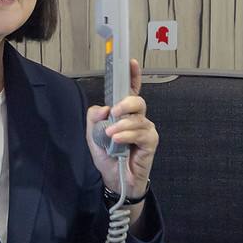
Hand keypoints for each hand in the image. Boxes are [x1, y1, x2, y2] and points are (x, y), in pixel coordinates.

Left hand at [85, 59, 158, 197]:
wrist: (115, 179)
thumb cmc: (107, 155)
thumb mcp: (92, 136)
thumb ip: (93, 119)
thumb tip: (103, 107)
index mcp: (123, 113)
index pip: (130, 91)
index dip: (132, 76)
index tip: (130, 62)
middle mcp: (137, 118)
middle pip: (137, 101)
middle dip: (126, 102)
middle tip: (114, 111)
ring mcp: (145, 129)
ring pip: (137, 118)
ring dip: (121, 125)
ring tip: (109, 135)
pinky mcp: (150, 142)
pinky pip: (141, 133)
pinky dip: (127, 135)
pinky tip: (117, 140)